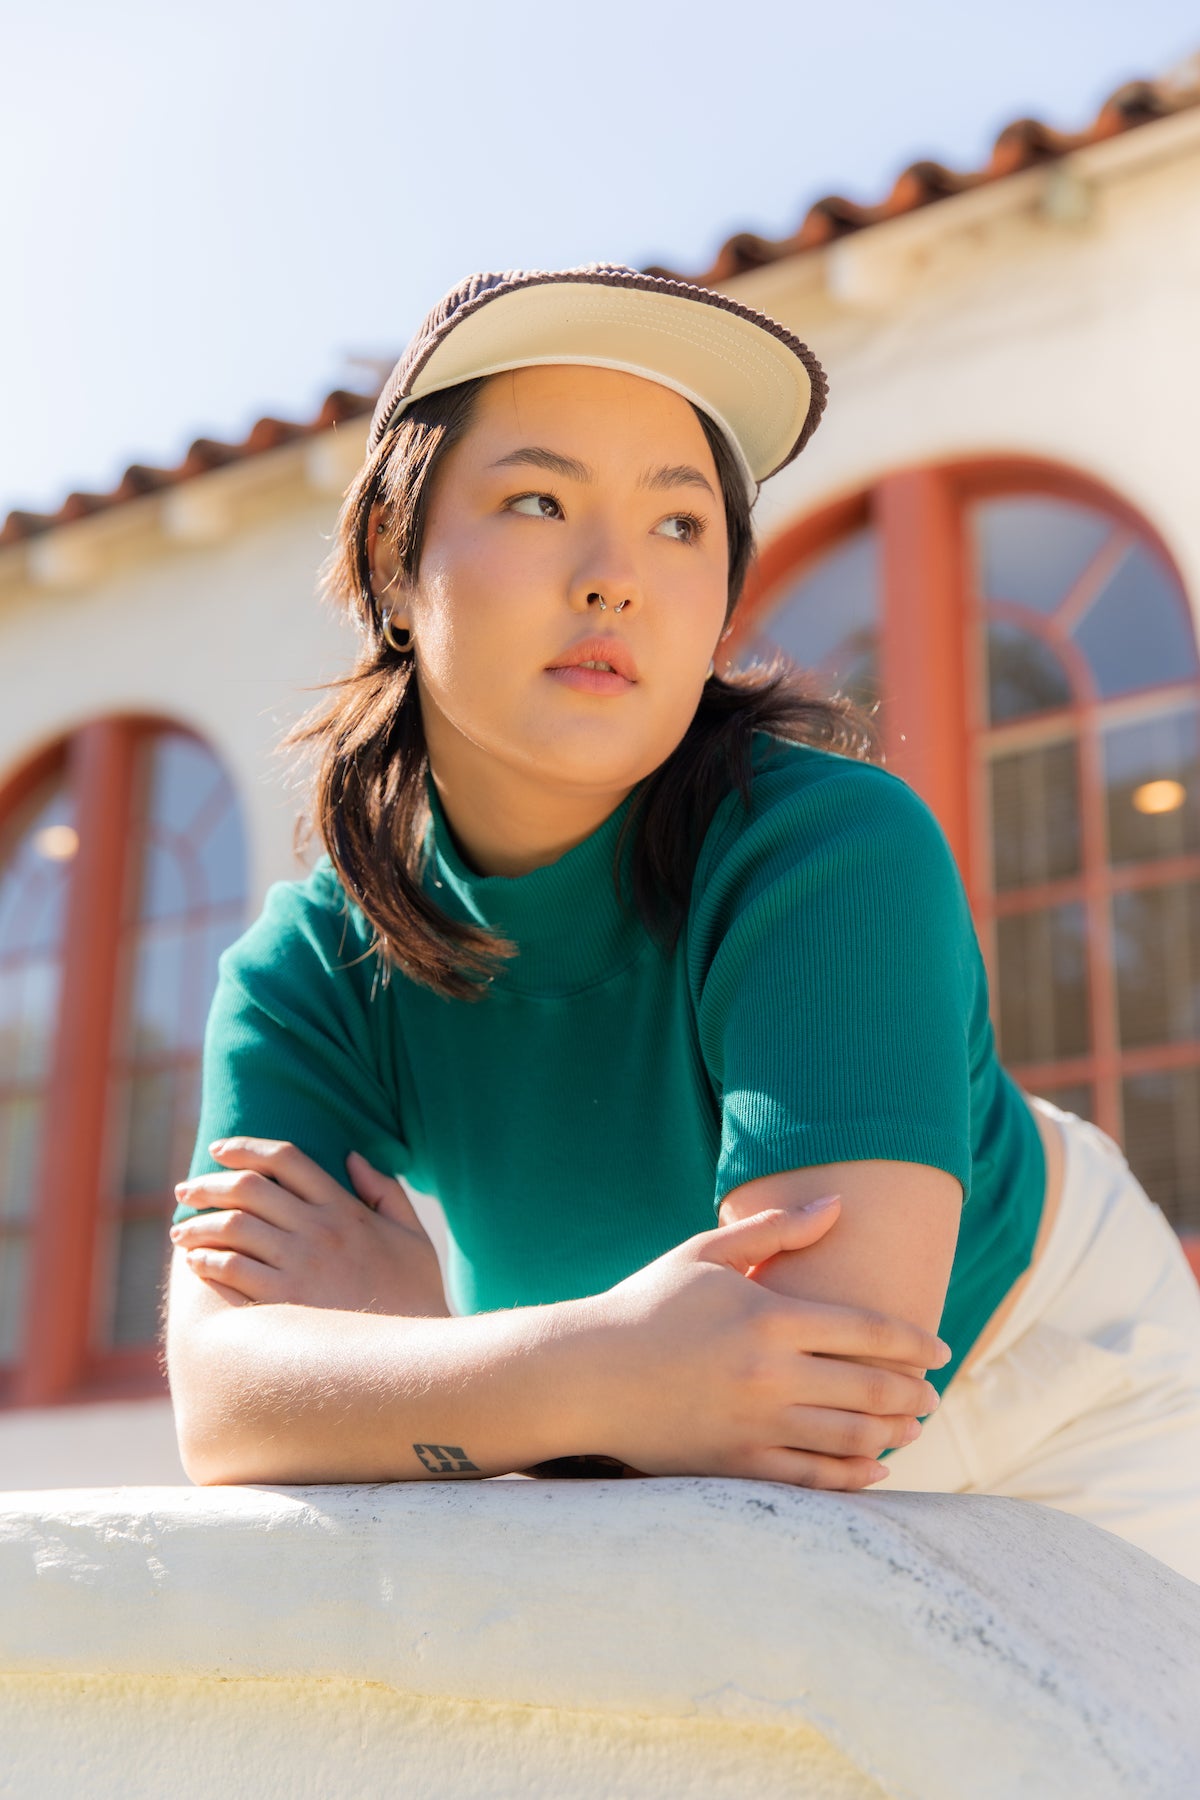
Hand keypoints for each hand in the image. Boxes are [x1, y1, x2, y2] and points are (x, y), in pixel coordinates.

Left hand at [170, 1138, 450, 1316]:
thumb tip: (352, 1156)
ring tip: (182, 1231)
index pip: (287, 1159)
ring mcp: (301, 1265)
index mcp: (346, 1208)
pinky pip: (231, 1271)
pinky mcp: (284, 1301)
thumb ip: (385, 1191)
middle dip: (208, 1184)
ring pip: (232, 1227)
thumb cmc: (415, 1296)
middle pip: (249, 1188)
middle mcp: (320, 1229)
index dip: (246, 1147)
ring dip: (198, 1225)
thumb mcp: (412, 1235)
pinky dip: (206, 1262)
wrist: (411, 1354)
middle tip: (185, 1189)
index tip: (220, 1150)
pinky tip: (196, 1264)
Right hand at [586, 1199, 947, 1489]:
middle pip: (870, 1388)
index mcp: (768, 1317)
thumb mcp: (704, 1254)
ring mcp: (754, 1425)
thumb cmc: (647, 1305)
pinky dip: (853, 1477)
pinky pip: (813, 1479)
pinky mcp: (736, 1466)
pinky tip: (872, 1468)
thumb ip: (775, 1230)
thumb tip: (839, 1204)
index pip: (868, 1331)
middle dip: (912, 1392)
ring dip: (892, 1433)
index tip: (940, 1350)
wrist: (585, 1374)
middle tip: (932, 1394)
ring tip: (911, 1427)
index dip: (914, 1342)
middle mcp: (769, 1374)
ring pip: (850, 1438)